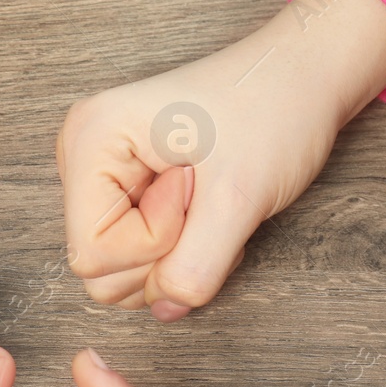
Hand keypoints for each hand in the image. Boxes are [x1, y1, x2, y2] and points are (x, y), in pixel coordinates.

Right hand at [56, 0, 385, 320]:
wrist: (303, 78)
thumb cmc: (273, 110)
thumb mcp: (238, 197)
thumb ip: (195, 267)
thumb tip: (166, 309)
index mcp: (90, 140)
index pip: (91, 255)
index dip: (154, 245)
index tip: (197, 192)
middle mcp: (82, 155)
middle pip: (98, 269)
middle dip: (165, 254)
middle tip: (207, 199)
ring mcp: (102, 173)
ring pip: (119, 269)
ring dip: (177, 254)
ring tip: (210, 203)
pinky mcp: (127, 188)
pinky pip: (139, 253)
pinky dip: (180, 247)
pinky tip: (205, 209)